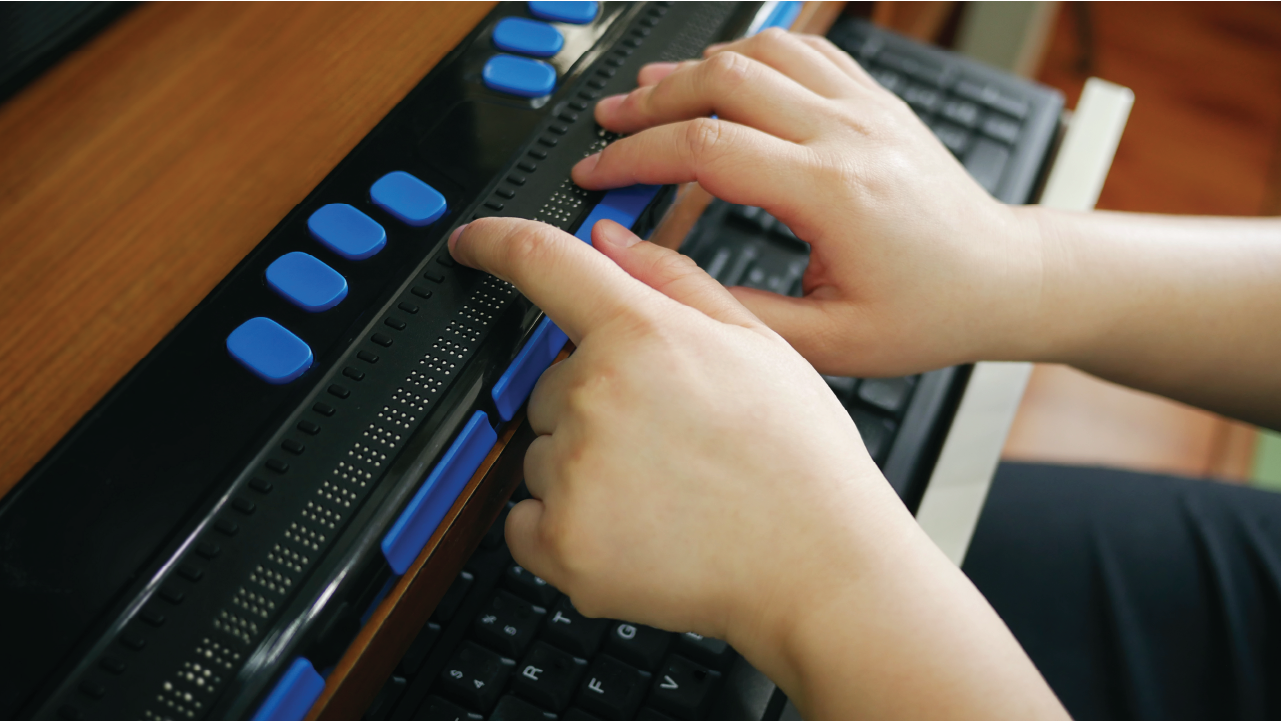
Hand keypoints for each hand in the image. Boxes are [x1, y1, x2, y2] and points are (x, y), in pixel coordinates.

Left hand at [448, 217, 1066, 720]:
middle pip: (547, 383)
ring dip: (578, 467)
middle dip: (589, 402)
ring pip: (538, 454)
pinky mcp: (561, 544)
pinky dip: (561, 526)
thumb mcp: (757, 343)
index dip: (494, 242)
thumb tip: (607, 240)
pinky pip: (523, 520)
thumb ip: (670, 278)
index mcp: (641, 335)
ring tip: (661, 490)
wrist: (820, 567)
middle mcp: (594, 396)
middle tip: (664, 437)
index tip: (473, 243)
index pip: (540, 262)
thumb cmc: (799, 460)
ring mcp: (572, 473)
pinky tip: (632, 528)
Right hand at [572, 29, 1047, 376]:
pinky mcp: (874, 100)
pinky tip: (718, 73)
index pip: (707, 148)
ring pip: (759, 52)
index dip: (636, 157)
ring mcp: (864, 108)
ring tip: (648, 94)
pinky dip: (747, 53)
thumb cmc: (932, 312)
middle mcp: (848, 135)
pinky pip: (802, 49)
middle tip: (606, 126)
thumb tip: (656, 275)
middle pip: (722, 81)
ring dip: (693, 69)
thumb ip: (735, 309)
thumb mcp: (830, 342)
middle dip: (649, 102)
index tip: (599, 176)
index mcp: (833, 194)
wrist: (1004, 277)